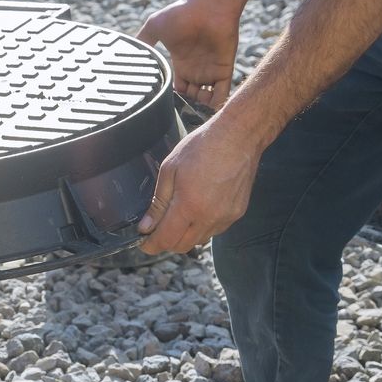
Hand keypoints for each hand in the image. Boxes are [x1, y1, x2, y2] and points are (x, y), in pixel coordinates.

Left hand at [136, 118, 262, 255]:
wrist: (239, 136)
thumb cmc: (203, 146)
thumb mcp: (170, 169)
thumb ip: (158, 202)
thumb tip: (146, 226)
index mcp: (190, 206)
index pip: (166, 240)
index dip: (151, 245)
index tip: (143, 243)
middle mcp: (209, 217)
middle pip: (182, 246)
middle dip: (166, 242)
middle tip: (157, 229)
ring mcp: (226, 217)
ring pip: (199, 240)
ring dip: (185, 234)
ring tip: (179, 215)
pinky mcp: (237, 213)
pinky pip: (215, 230)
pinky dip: (202, 226)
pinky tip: (199, 208)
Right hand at [138, 0, 238, 109]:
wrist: (207, 6)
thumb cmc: (182, 12)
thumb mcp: (154, 26)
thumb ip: (143, 40)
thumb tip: (127, 52)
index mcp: (181, 62)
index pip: (178, 87)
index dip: (173, 96)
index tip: (166, 101)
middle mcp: (196, 68)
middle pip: (192, 95)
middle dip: (187, 104)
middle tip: (180, 109)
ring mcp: (211, 69)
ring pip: (206, 98)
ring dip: (199, 106)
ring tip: (190, 107)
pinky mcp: (224, 70)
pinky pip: (221, 93)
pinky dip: (215, 104)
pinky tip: (205, 107)